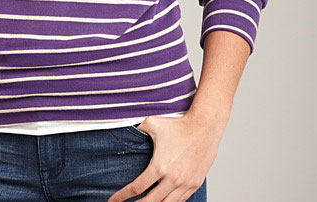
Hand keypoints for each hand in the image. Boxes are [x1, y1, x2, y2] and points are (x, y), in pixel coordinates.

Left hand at [107, 111, 224, 201]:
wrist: (203, 127)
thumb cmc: (178, 125)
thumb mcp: (152, 123)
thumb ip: (138, 129)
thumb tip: (125, 131)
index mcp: (159, 166)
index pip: (137, 188)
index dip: (123, 196)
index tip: (113, 200)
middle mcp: (172, 179)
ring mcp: (185, 184)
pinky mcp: (194, 184)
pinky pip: (180, 201)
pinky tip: (163, 201)